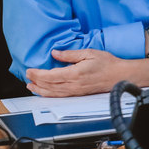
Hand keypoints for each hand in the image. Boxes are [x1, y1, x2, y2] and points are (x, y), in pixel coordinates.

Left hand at [26, 49, 148, 96]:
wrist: (120, 75)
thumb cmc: (108, 63)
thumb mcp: (89, 53)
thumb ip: (70, 54)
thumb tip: (55, 53)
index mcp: (75, 73)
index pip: (50, 75)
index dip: (37, 74)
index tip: (29, 70)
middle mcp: (74, 84)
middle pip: (49, 86)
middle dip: (36, 82)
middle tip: (27, 78)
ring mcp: (76, 91)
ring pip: (53, 93)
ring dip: (40, 90)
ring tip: (31, 86)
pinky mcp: (79, 93)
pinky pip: (61, 96)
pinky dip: (50, 94)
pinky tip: (46, 92)